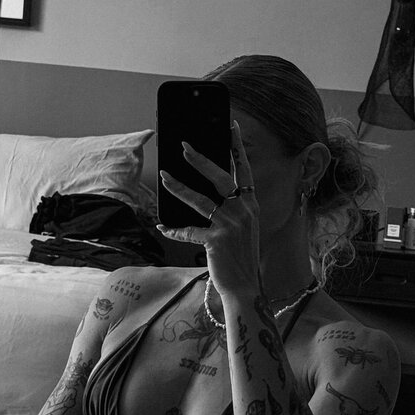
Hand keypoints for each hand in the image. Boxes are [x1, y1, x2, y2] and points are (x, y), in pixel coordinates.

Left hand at [157, 121, 259, 293]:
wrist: (245, 287)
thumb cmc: (240, 258)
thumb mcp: (244, 229)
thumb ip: (232, 210)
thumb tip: (207, 194)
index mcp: (251, 205)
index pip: (245, 170)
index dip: (238, 148)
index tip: (232, 127)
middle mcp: (243, 211)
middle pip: (220, 177)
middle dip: (200, 159)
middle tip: (184, 146)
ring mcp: (230, 225)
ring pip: (199, 200)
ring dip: (179, 187)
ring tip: (165, 176)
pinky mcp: (216, 240)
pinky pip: (188, 230)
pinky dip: (173, 229)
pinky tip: (162, 227)